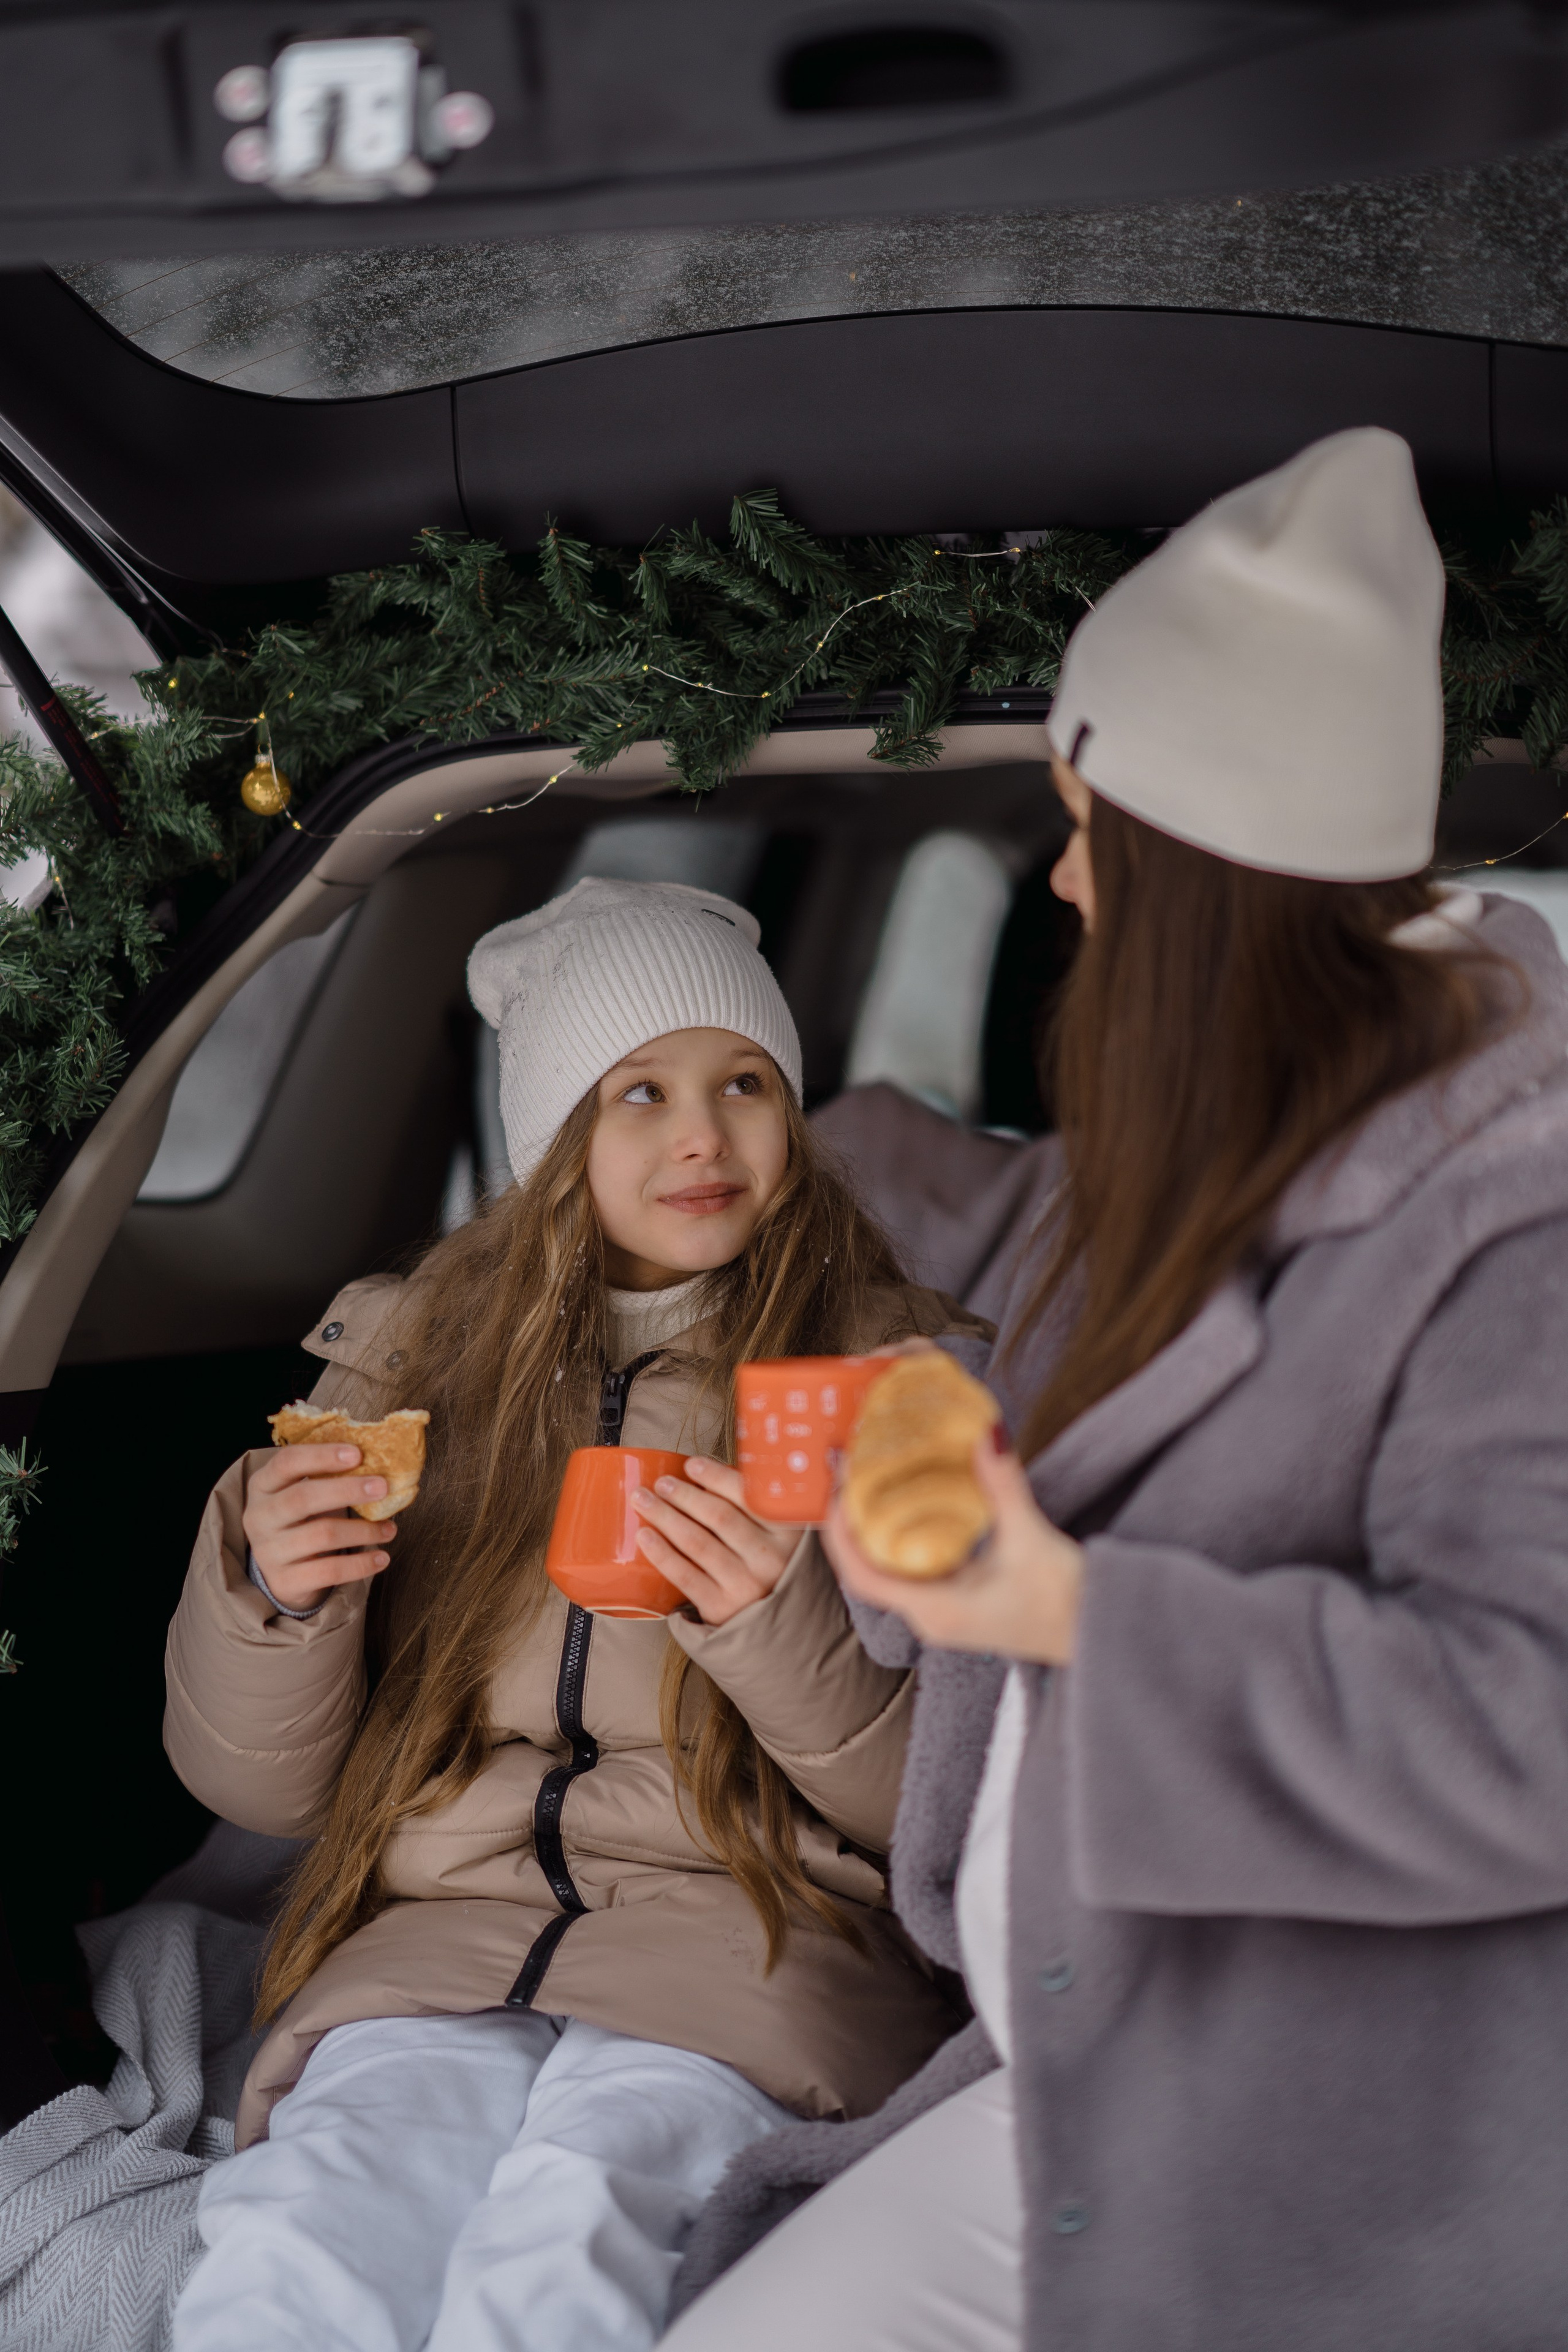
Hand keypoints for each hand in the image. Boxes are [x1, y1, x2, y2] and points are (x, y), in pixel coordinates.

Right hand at [242, 1444, 397, 1613]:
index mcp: (262, 1486)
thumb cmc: (301, 1520)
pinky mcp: (285, 1581)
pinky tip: (382, 1558)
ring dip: (363, 1530)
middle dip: (346, 1490)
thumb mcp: (302, 1493)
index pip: (287, 1462)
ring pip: (321, 1535)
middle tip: (383, 1487)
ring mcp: (269, 1552)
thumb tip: (379, 1460)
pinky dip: (360, 1564)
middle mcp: (259, 1517)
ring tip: (390, 1529)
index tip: (357, 1453)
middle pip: (302, 1498)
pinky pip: (328, 1571)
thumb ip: (328, 1476)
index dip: (321, 1455)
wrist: (280, 1572)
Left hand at [632, 1458, 799, 1626]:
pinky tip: (644, 1536)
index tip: (690, 1465)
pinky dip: (661, 1553)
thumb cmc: (765, 1565)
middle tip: (660, 1483)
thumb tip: (702, 1470)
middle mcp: (770, 1558)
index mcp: (787, 1532)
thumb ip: (750, 1505)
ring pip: (697, 1543)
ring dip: (665, 1517)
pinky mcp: (722, 1607)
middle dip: (684, 1495)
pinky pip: (685, 1575)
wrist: (773, 1623)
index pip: (748, 1496)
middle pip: (718, 1517)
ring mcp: (746, 1584)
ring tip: (643, 1500)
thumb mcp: (775, 1534)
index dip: (715, 1477)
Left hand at [821, 1436, 1082, 1664]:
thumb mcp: (1032, 1539)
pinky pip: (914, 1571)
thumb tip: (984, 1432)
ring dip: (875, 1530)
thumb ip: (1003, 1485)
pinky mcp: (960, 1607)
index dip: (840, 1531)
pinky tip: (911, 1507)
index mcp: (937, 1610)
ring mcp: (945, 1616)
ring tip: (872, 1480)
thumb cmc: (1071, 1603)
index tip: (836, 1485)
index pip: (862, 1574)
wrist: (1105, 1638)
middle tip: (851, 1469)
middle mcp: (932, 1617)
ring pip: (890, 1571)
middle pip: (868, 1569)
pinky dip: (902, 1539)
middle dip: (852, 1522)